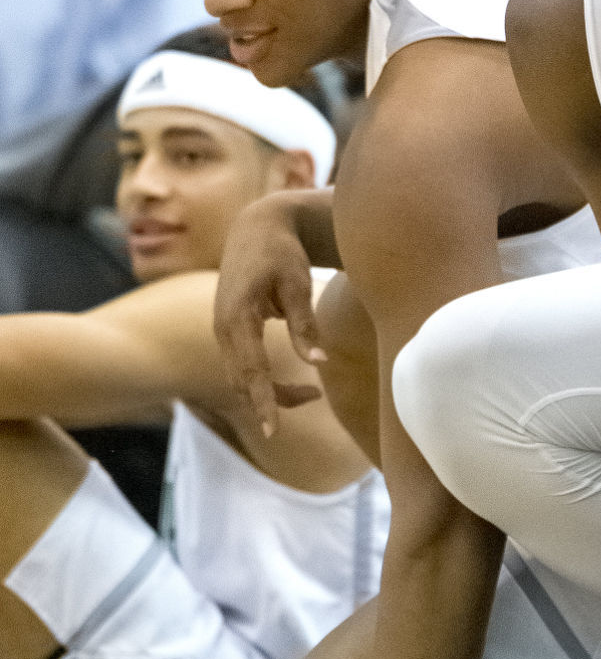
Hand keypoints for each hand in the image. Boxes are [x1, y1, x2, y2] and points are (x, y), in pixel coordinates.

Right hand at [214, 193, 325, 435]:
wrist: (256, 227)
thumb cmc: (281, 253)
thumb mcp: (299, 283)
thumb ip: (305, 324)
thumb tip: (319, 364)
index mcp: (238, 317)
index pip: (251, 371)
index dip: (263, 402)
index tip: (272, 431)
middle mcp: (223, 328)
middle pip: (242, 381)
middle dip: (274, 400)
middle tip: (315, 397)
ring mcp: (222, 330)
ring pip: (240, 378)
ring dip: (270, 392)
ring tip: (312, 394)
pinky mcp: (229, 331)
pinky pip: (242, 366)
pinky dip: (263, 381)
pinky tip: (293, 385)